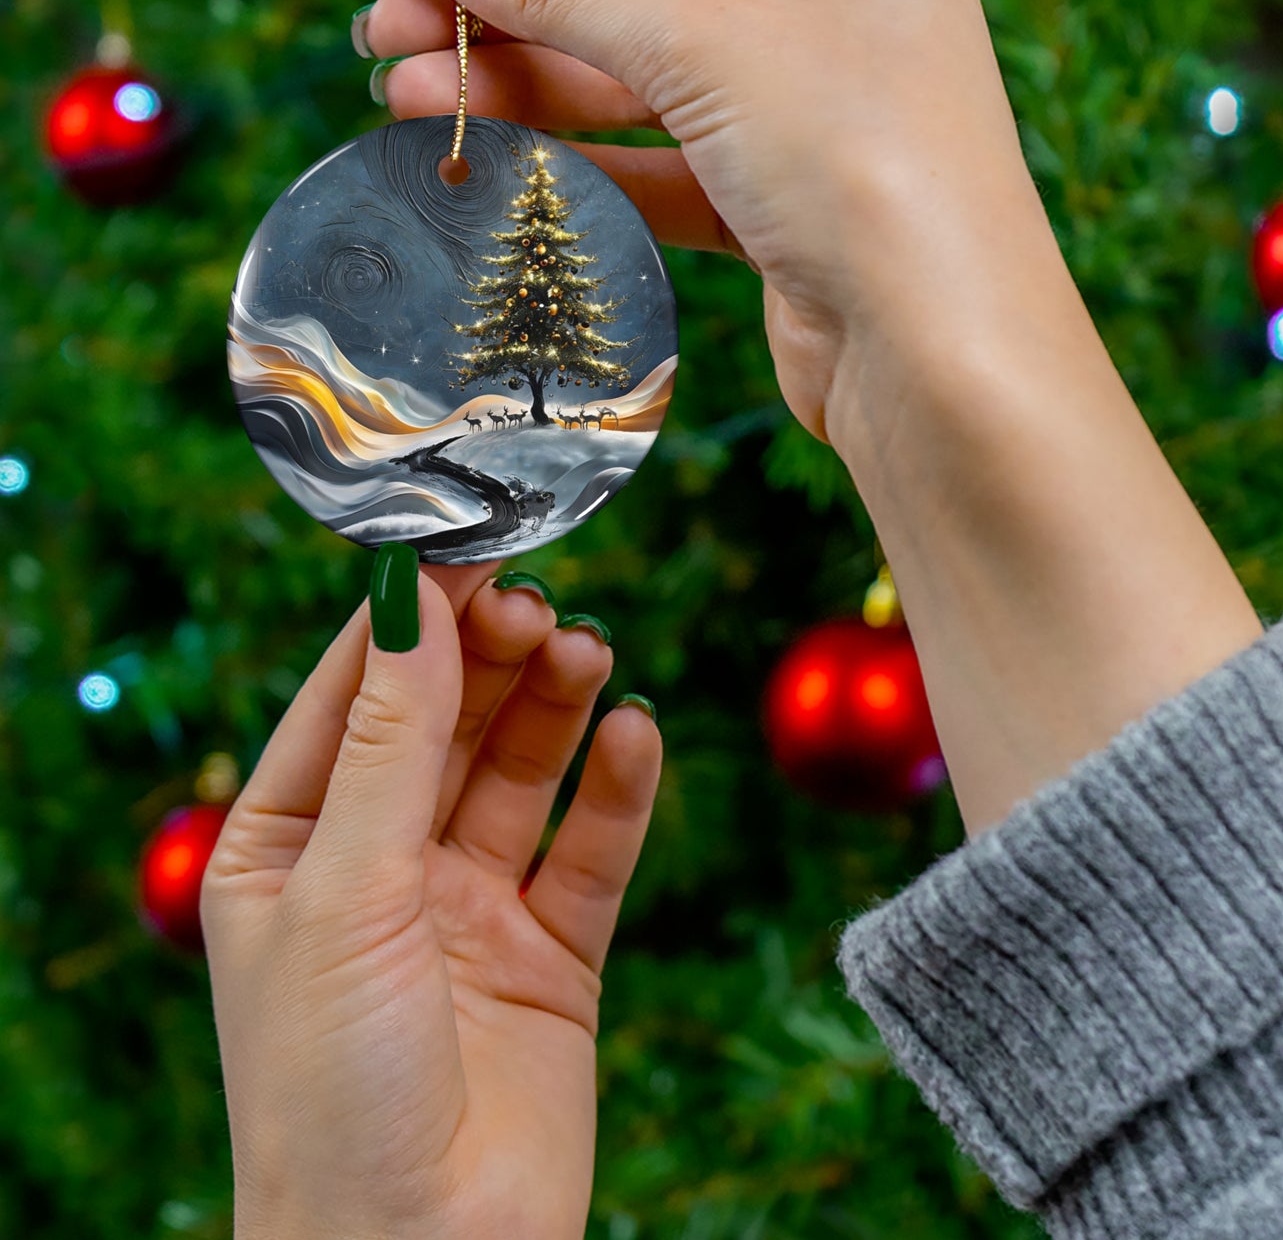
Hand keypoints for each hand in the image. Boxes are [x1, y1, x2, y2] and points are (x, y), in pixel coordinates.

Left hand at [202, 561, 661, 1239]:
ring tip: (589, 653)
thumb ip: (390, 742)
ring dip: (556, 706)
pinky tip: (636, 734)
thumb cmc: (330, 1090)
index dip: (409, 622)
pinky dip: (617, 789)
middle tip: (539, 604)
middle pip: (447, 724)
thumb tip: (411, 599)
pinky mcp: (552, 953)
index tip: (466, 548)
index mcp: (290, 848)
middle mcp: (380, 869)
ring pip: (522, 773)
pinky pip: (591, 850)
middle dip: (491, 658)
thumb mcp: (344, 891)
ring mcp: (469, 909)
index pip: (352, 699)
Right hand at [361, 0, 1259, 842]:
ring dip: (528, 89)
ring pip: (641, 84)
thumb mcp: (707, 47)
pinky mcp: (783, 203)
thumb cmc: (863, 164)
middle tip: (386, 36)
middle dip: (511, 13)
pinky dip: (582, 160)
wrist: (940, 357)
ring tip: (409, 97)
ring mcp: (810, 110)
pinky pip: (664, 163)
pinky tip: (494, 156)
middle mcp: (834, 5)